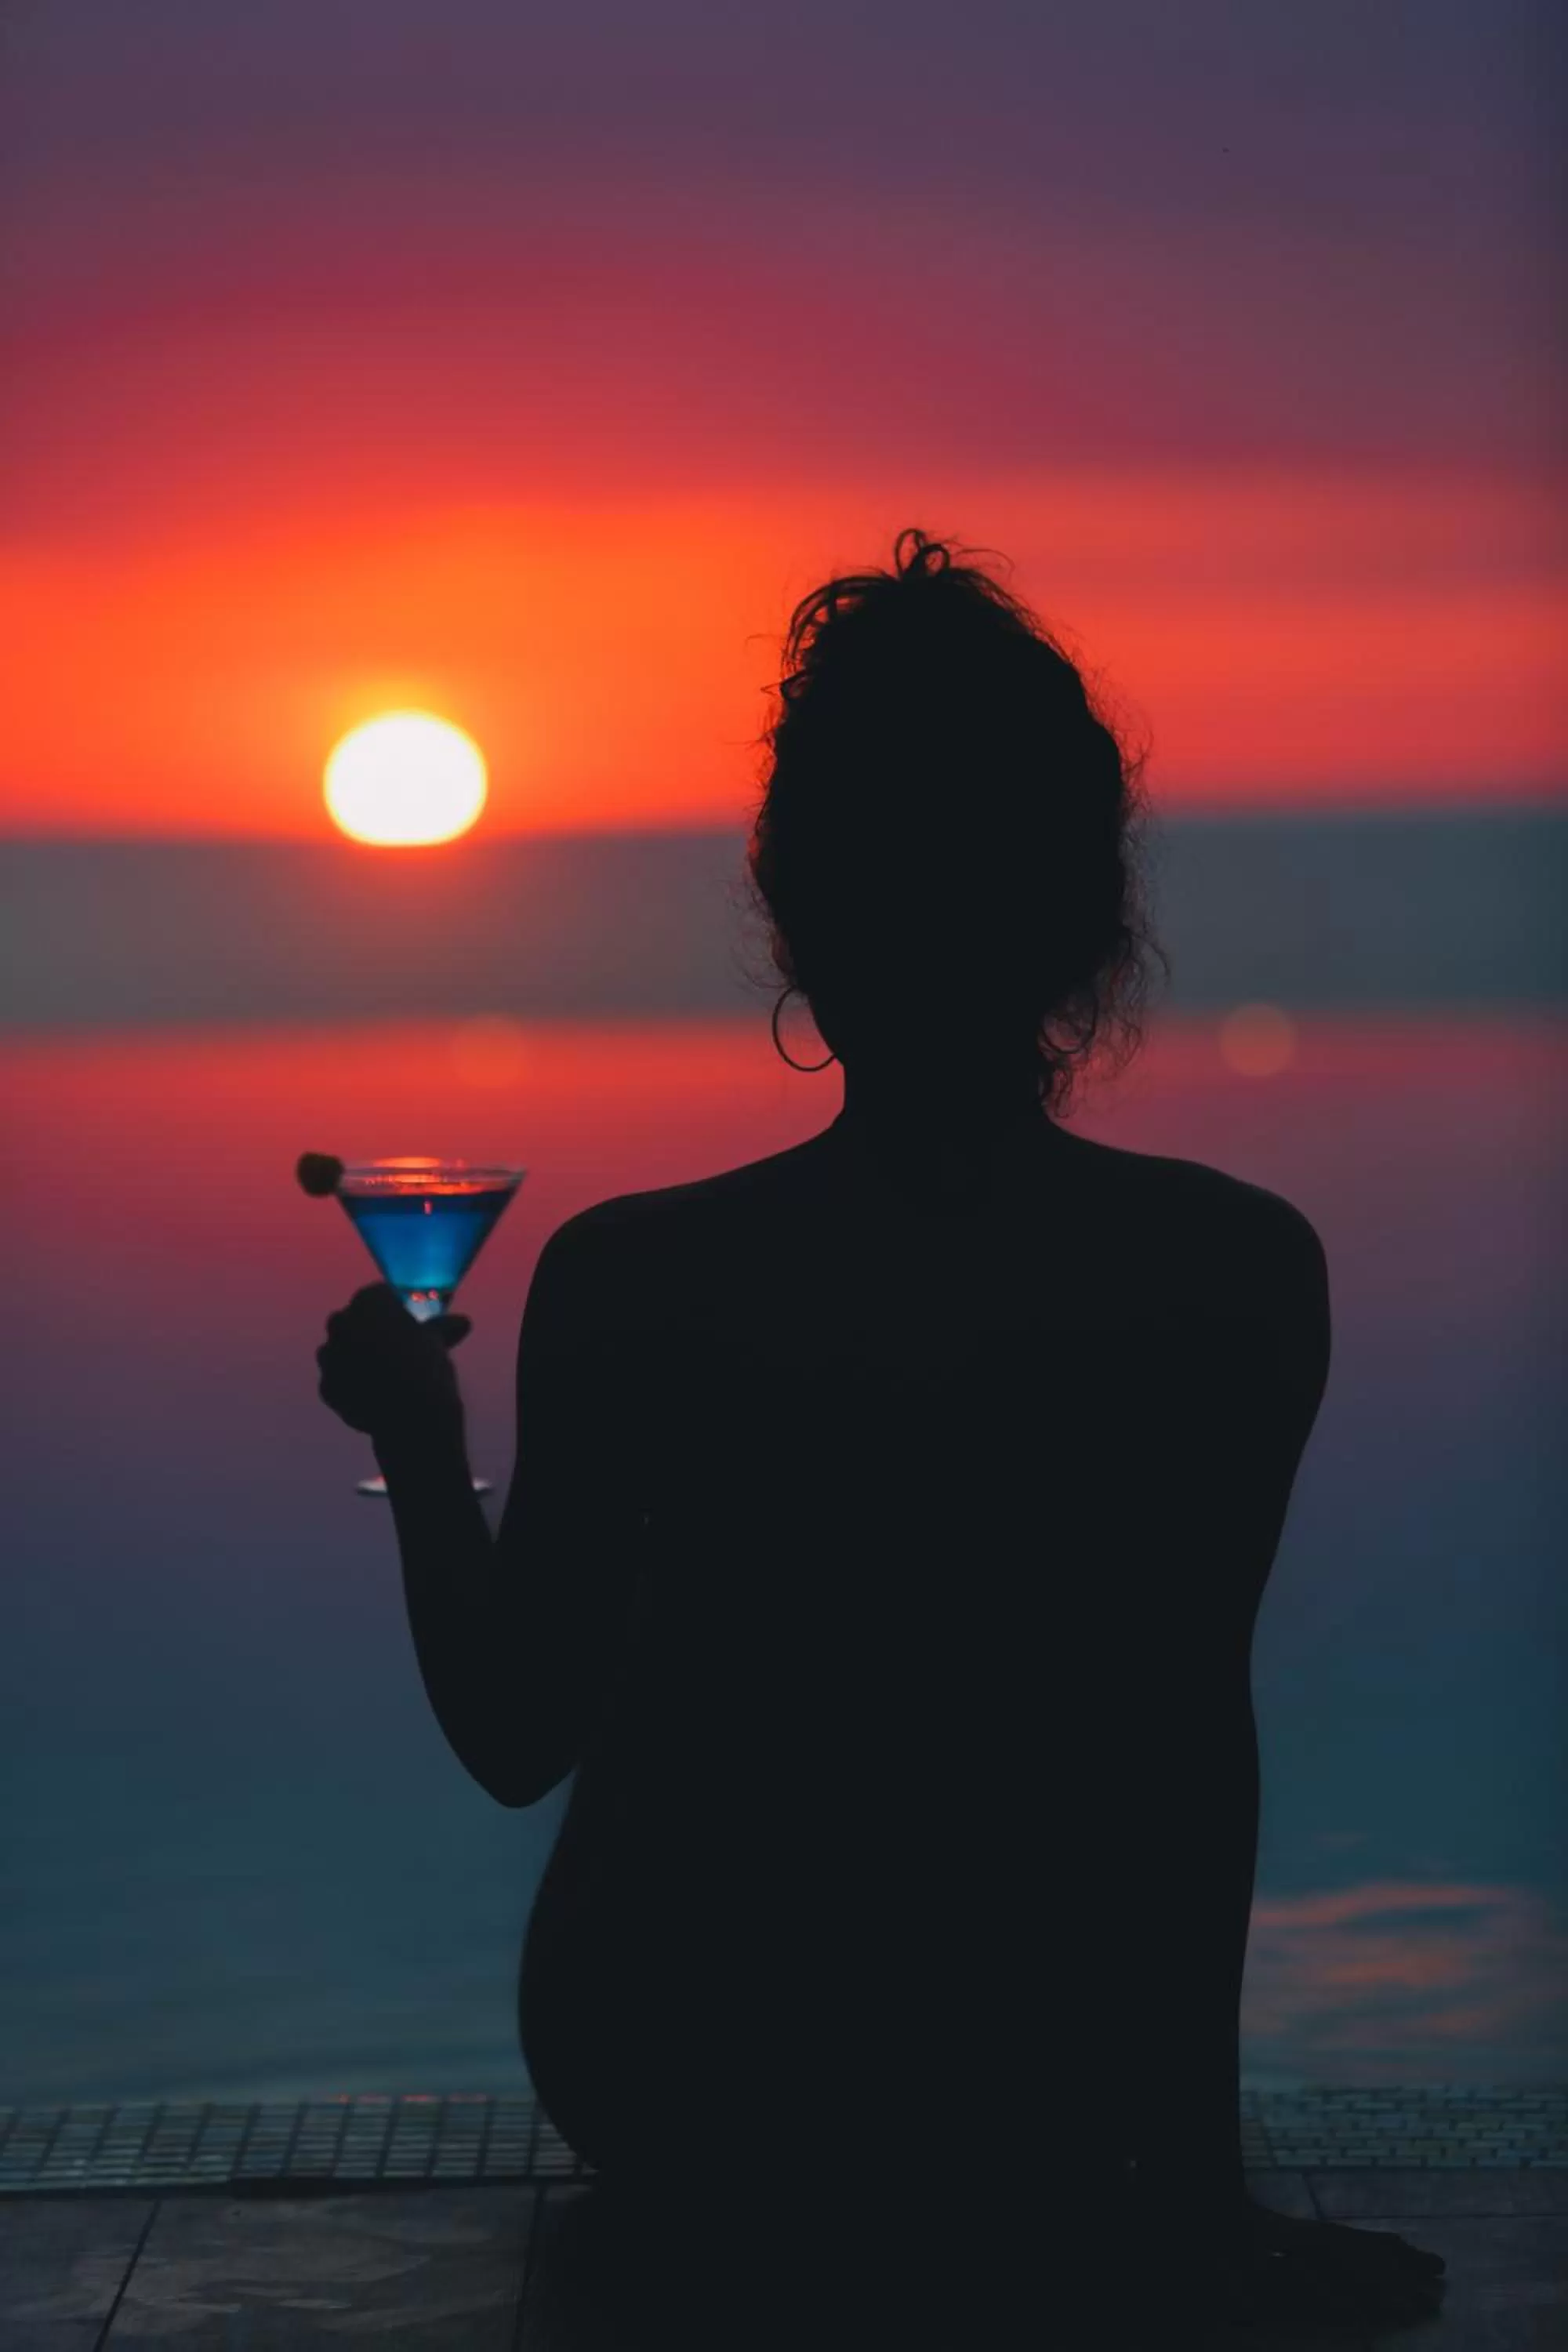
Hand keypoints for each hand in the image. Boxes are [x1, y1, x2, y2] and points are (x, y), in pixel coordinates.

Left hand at [315, 1283, 470, 1437]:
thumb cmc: (426, 1368)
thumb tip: (461, 1323)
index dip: (396, 1309)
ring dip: (357, 1357)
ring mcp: (329, 1356)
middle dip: (372, 1331)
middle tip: (397, 1349)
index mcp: (369, 1302)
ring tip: (385, 1375)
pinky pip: (339, 1380)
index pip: (381, 1294)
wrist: (411, 1419)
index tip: (409, 1324)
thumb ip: (442, 1328)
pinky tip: (374, 1395)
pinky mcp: (326, 1387)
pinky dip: (351, 1384)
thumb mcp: (438, 1343)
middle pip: (356, 1320)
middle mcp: (341, 1322)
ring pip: (342, 1349)